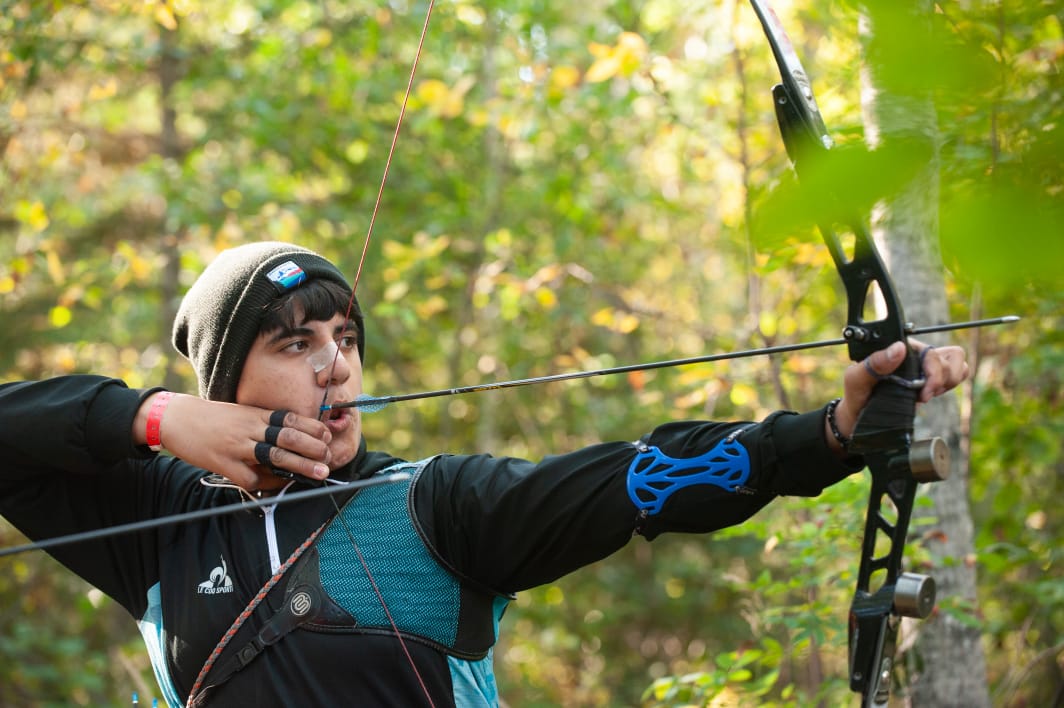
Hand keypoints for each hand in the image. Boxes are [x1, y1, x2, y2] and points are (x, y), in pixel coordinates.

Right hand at [134, 393, 333, 491]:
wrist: (176, 418)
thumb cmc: (212, 417)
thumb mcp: (241, 413)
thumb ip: (263, 424)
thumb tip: (290, 438)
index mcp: (255, 414)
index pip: (290, 419)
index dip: (312, 428)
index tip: (328, 435)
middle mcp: (250, 428)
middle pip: (288, 438)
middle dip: (313, 448)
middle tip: (328, 458)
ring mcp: (237, 446)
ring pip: (275, 456)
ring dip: (300, 466)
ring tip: (318, 473)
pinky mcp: (223, 463)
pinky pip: (249, 478)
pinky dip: (264, 484)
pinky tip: (274, 486)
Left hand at [826, 340, 969, 454]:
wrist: (859, 416)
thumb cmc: (856, 395)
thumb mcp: (856, 379)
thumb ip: (874, 363)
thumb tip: (899, 348)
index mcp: (899, 348)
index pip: (931, 351)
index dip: (933, 372)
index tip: (922, 393)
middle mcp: (915, 354)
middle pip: (953, 356)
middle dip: (942, 379)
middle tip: (923, 395)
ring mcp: (925, 366)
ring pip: (959, 364)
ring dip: (948, 381)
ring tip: (926, 394)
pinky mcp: (931, 379)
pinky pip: (957, 375)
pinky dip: (949, 386)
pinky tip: (929, 394)